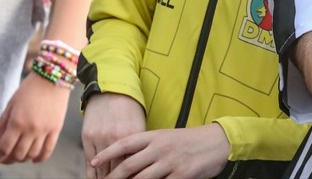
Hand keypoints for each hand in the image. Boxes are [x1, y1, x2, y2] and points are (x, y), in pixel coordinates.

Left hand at [0, 72, 70, 167]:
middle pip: (17, 154)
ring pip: (31, 154)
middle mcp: (31, 129)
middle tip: (4, 158)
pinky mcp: (56, 129)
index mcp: (17, 122)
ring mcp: (45, 130)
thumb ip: (2, 123)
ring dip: (22, 159)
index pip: (4, 148)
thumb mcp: (11, 103)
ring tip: (18, 156)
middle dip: (8, 160)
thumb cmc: (30, 87)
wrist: (53, 76)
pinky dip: (40, 158)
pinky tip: (33, 159)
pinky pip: (48, 150)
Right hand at [82, 92, 146, 178]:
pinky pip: (89, 162)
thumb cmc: (128, 109)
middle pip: (117, 170)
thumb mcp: (139, 126)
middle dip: (119, 178)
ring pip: (102, 169)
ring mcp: (101, 138)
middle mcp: (117, 138)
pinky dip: (92, 174)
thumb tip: (138, 167)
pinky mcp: (87, 137)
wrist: (110, 90)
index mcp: (135, 136)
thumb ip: (138, 147)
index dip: (134, 176)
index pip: (134, 165)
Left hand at [91, 124, 229, 178]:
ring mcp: (171, 162)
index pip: (126, 143)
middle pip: (129, 166)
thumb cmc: (190, 141)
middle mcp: (160, 148)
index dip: (108, 152)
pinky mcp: (182, 175)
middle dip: (113, 178)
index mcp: (155, 136)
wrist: (217, 142)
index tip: (94, 161)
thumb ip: (149, 148)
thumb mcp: (167, 138)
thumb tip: (127, 161)